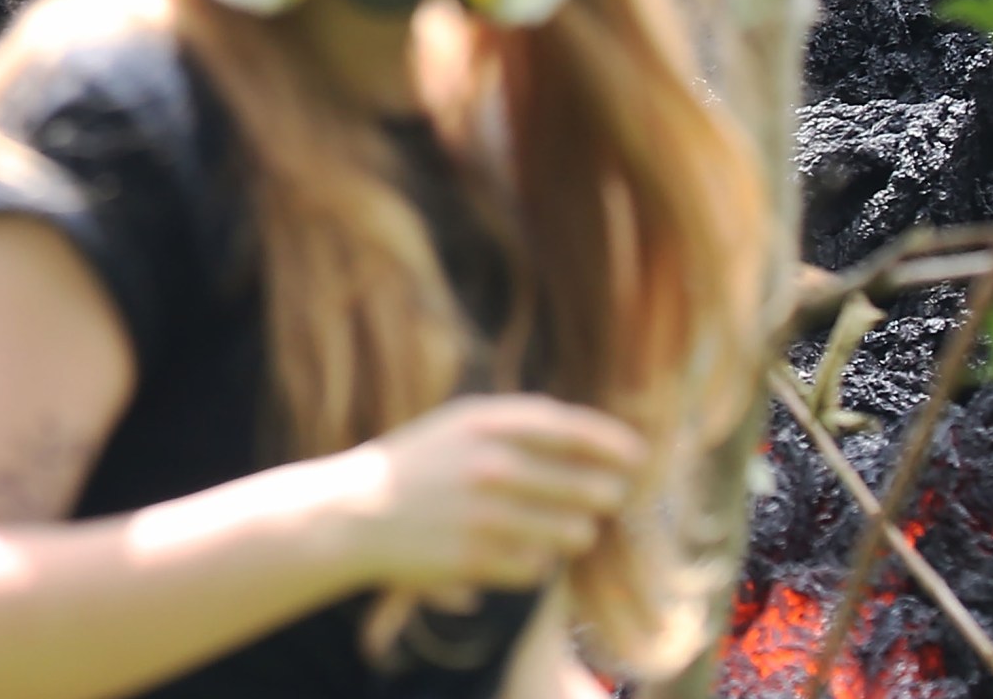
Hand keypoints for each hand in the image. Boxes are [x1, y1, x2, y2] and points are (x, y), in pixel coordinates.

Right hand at [334, 395, 645, 595]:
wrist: (354, 513)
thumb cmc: (419, 464)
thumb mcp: (461, 424)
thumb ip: (523, 425)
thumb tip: (601, 441)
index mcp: (485, 423)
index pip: (573, 431)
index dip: (614, 444)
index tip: (639, 457)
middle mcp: (489, 466)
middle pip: (590, 489)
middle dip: (602, 497)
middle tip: (601, 499)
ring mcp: (484, 515)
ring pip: (574, 533)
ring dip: (573, 533)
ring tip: (553, 526)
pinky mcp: (477, 559)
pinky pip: (540, 568)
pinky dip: (534, 562)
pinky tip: (511, 550)